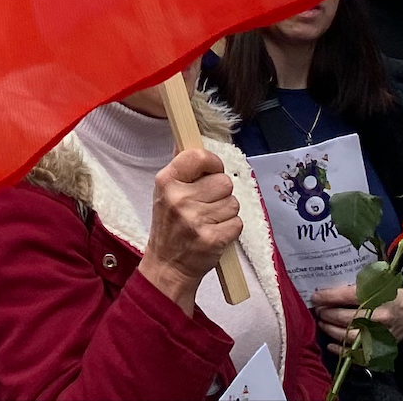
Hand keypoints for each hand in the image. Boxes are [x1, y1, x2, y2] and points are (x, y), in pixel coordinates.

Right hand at [136, 147, 240, 313]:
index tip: (212, 171)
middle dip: (221, 193)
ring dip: (226, 212)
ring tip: (210, 220)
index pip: (199, 156)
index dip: (212, 163)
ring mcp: (195, 220)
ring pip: (233, 203)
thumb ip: (180, 167)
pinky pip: (237, 222)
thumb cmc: (169, 226)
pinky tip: (216, 233)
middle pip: (224, 181)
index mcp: (167, 181)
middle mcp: (179, 199)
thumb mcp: (165, 192)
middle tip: (207, 204)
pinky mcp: (212, 239)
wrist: (167, 266)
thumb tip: (186, 137)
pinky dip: (230, 229)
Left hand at [311, 283, 402, 348]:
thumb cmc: (391, 295)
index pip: (348, 297)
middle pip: (346, 318)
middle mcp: (379, 318)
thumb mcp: (378, 283)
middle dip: (328, 314)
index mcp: (379, 298)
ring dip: (331, 330)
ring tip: (322, 323)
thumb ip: (357, 286)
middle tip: (318, 310)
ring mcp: (379, 336)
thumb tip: (330, 289)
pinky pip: (357, 354)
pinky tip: (330, 345)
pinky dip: (341, 350)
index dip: (329, 297)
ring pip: (349, 336)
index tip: (315, 296)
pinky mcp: (380, 349)